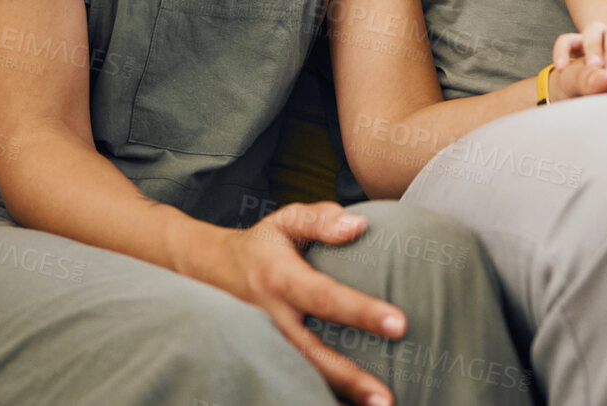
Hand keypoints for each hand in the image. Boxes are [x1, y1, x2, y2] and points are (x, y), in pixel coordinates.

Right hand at [183, 203, 405, 405]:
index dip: (362, 312)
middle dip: (350, 378)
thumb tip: (359, 226)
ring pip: (301, 377)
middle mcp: (271, 318)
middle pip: (313, 354)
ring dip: (337, 398)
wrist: (207, 270)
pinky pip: (292, 382)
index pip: (325, 298)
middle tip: (386, 398)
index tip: (400, 324)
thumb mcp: (285, 220)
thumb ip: (321, 219)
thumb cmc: (262, 244)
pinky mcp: (263, 358)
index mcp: (280, 279)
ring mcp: (264, 344)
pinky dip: (318, 398)